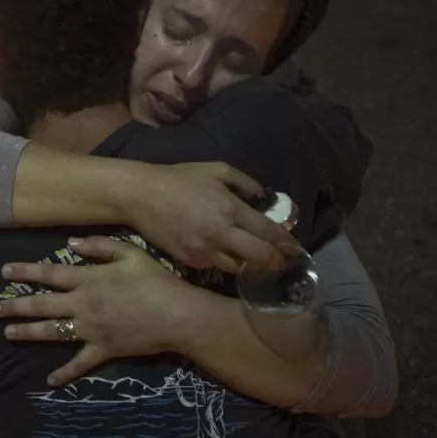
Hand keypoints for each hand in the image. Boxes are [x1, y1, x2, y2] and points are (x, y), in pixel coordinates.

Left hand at [0, 236, 196, 385]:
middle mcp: (83, 304)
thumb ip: (98, 246)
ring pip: (52, 331)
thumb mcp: (129, 252)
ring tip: (8, 333)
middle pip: (42, 304)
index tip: (4, 272)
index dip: (25, 271)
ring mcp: (91, 329)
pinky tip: (49, 380)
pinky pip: (80, 363)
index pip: (49, 274)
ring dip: (28, 332)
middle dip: (15, 307)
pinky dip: (64, 373)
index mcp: (88, 279)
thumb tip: (71, 243)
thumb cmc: (155, 280)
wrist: (176, 315)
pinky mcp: (103, 350)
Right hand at [129, 162, 296, 272]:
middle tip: (284, 263)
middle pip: (260, 257)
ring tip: (258, 263)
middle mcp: (221, 233)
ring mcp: (205, 250)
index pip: (268, 232)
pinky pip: (218, 266)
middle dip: (277, 261)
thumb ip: (245, 183)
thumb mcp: (216, 170)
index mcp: (229, 208)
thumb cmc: (178, 178)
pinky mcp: (190, 261)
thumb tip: (264, 197)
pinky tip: (230, 257)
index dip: (286, 243)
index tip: (296, 249)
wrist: (139, 196)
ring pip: (240, 267)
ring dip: (251, 265)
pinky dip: (228, 263)